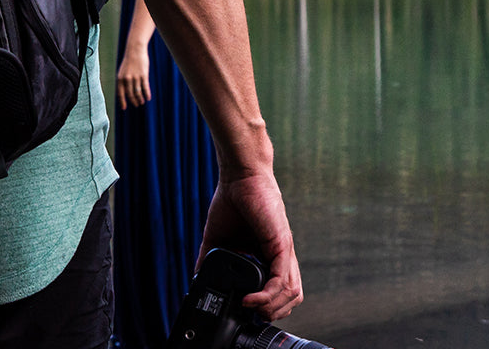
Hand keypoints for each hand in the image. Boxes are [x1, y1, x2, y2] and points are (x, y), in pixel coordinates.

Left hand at [116, 41, 151, 108]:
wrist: (135, 50)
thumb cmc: (129, 61)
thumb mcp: (123, 71)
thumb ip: (124, 81)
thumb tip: (126, 92)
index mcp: (120, 78)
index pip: (120, 93)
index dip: (122, 101)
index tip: (124, 108)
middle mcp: (127, 79)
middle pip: (130, 94)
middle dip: (134, 101)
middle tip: (137, 104)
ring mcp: (135, 77)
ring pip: (138, 92)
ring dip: (140, 99)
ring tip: (142, 102)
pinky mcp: (143, 75)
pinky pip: (145, 88)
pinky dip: (147, 94)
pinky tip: (148, 98)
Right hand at [197, 171, 302, 321]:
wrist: (239, 175)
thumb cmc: (231, 199)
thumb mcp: (217, 235)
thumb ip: (210, 255)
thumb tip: (197, 274)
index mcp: (268, 255)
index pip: (279, 291)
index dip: (267, 305)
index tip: (246, 309)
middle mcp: (280, 256)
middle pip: (290, 298)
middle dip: (272, 312)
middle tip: (251, 314)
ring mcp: (283, 252)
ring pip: (291, 294)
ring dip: (271, 308)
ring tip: (250, 308)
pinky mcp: (281, 245)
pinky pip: (282, 281)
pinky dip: (267, 296)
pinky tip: (251, 298)